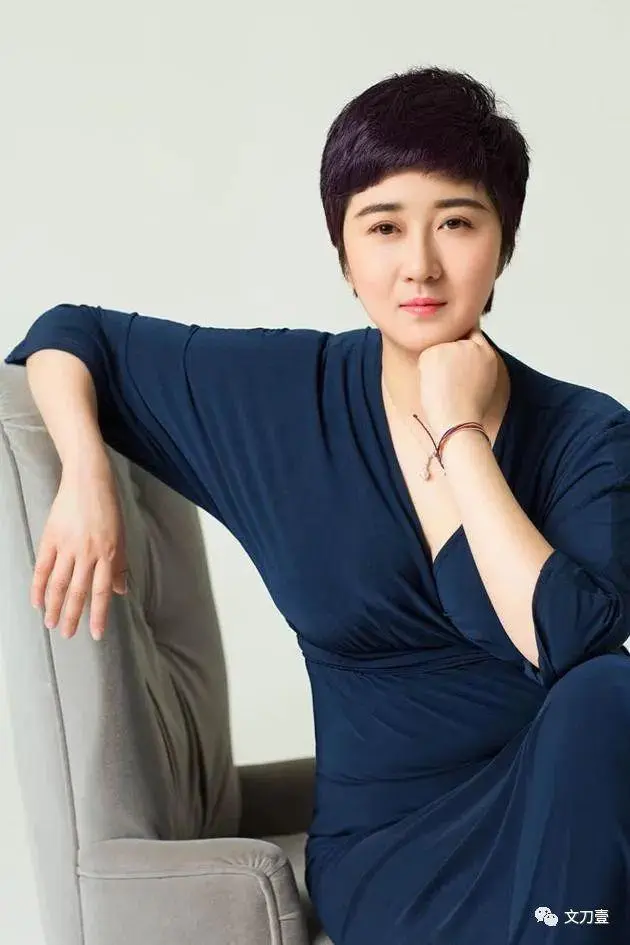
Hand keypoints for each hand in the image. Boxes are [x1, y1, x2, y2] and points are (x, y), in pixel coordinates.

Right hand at [30, 460, 128, 640]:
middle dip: (73, 616)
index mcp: (108, 554)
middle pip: (78, 592)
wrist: (88, 480)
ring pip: (59, 584)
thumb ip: (119, 565)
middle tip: (68, 635)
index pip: (102, 591)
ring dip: (54, 606)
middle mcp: (88, 553)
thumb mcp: (120, 536)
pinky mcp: (51, 538)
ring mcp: (67, 546)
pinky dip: (38, 586)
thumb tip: (121, 591)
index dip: (99, 615)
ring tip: (51, 624)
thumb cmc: (108, 509)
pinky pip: (43, 567)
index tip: (96, 634)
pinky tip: (37, 602)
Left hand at [416, 325, 498, 438]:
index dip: (460, 346)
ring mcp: (453, 347)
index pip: (472, 335)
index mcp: (487, 353)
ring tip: (444, 387)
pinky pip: (424, 358)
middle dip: (446, 358)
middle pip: (451, 342)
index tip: (455, 359)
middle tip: (449, 384)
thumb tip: (461, 358)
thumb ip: (475, 363)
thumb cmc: (468, 410)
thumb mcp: (482, 382)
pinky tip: (435, 385)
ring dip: (436, 366)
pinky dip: (425, 371)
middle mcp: (472, 346)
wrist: (459, 421)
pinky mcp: (435, 351)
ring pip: (437, 351)